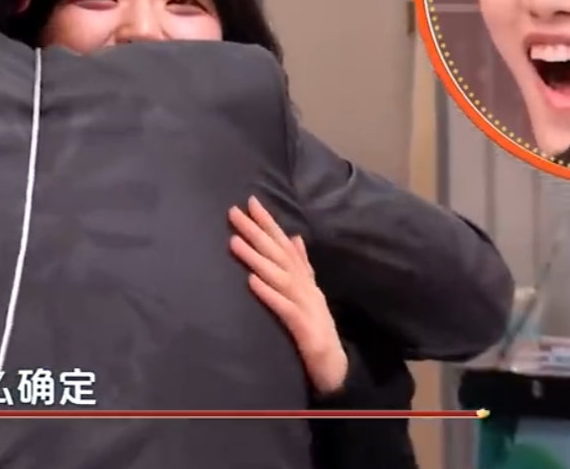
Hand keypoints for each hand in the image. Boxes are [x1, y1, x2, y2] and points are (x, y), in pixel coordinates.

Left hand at [228, 196, 347, 394]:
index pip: (284, 244)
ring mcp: (306, 307)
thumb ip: (301, 264)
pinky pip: (284, 309)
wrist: (335, 367)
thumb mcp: (309, 292)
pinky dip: (269, 294)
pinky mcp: (305, 329)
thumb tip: (294, 236)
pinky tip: (252, 282)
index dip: (268, 222)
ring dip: (256, 258)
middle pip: (278, 254)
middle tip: (234, 212)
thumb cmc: (316, 328)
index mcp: (304, 278)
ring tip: (234, 242)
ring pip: (279, 277)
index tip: (250, 202)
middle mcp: (305, 287)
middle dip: (256, 232)